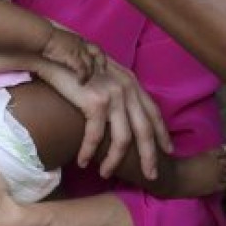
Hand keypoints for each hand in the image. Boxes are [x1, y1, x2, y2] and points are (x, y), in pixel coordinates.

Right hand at [35, 57, 172, 179]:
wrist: (57, 50)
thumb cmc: (76, 64)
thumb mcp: (106, 75)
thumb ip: (117, 90)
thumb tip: (119, 112)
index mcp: (132, 83)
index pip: (153, 112)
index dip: (162, 133)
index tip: (168, 150)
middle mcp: (128, 89)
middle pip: (145, 131)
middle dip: (149, 156)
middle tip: (151, 175)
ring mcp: (114, 96)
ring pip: (122, 140)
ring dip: (114, 161)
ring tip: (105, 173)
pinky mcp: (96, 102)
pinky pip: (95, 136)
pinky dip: (89, 152)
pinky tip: (83, 161)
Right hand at [42, 25, 104, 81]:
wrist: (43, 36)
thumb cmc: (46, 38)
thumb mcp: (58, 40)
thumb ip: (63, 45)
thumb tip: (60, 52)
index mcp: (77, 39)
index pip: (92, 46)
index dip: (97, 54)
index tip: (98, 62)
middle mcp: (81, 44)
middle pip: (98, 52)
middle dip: (102, 62)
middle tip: (103, 71)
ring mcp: (78, 50)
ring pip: (90, 64)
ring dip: (88, 74)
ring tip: (84, 81)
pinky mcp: (74, 57)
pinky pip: (82, 70)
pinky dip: (83, 77)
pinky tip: (80, 82)